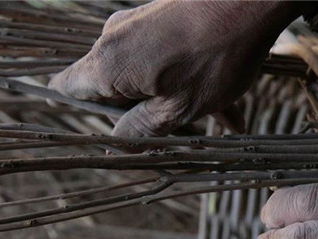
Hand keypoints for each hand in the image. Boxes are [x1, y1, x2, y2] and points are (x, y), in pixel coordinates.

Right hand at [48, 0, 304, 136]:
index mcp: (109, 65)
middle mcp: (116, 40)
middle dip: (151, 116)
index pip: (69, 90)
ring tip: (223, 119)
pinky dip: (194, 83)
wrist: (249, 1)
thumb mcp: (180, 108)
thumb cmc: (215, 57)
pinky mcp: (164, 19)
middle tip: (189, 133)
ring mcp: (140, 26)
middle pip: (117, 89)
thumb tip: (118, 145)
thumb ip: (143, 130)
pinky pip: (170, 60)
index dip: (86, 115)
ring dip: (182, 102)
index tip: (116, 132)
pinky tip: (231, 107)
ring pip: (152, 77)